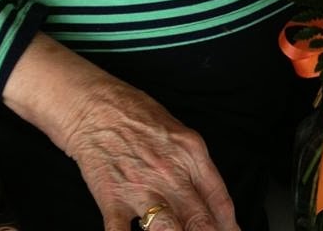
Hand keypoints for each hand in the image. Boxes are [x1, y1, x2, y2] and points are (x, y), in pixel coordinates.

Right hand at [66, 77, 238, 230]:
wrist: (93, 104)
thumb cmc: (133, 112)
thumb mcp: (174, 129)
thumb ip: (191, 162)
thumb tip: (206, 195)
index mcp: (190, 152)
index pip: (220, 200)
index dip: (229, 227)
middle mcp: (171, 173)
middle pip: (201, 222)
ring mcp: (142, 188)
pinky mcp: (113, 199)